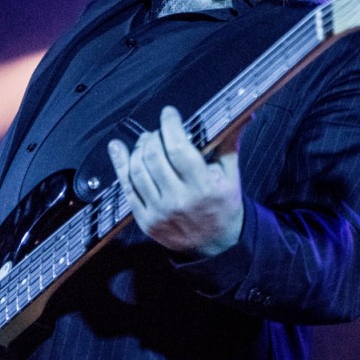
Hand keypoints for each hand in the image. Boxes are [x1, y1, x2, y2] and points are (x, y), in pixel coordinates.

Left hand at [108, 105, 243, 257]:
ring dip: (137, 149)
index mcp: (203, 187)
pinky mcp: (145, 221)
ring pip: (137, 171)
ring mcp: (159, 212)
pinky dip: (119, 165)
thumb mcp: (230, 175)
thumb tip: (242, 115)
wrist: (215, 245)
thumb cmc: (223, 204)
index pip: (178, 149)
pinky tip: (117, 149)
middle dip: (153, 137)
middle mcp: (179, 200)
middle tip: (158, 131)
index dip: (170, 126)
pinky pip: (126, 189)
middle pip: (154, 157)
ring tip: (145, 142)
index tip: (169, 114)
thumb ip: (229, 144)